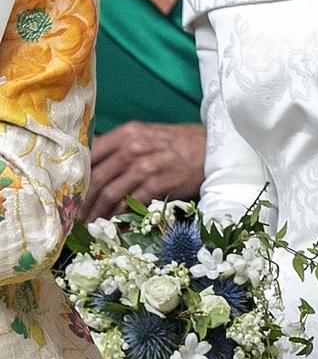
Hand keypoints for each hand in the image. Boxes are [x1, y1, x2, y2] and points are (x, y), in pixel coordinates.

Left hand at [80, 121, 205, 222]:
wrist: (207, 148)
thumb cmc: (172, 145)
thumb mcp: (144, 136)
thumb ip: (118, 147)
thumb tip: (88, 165)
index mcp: (127, 132)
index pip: (91, 154)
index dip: (77, 177)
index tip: (68, 195)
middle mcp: (135, 146)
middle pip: (98, 177)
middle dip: (83, 201)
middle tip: (74, 218)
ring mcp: (148, 164)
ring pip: (111, 192)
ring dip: (98, 213)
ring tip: (90, 226)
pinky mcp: (161, 181)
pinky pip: (132, 202)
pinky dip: (120, 216)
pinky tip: (113, 225)